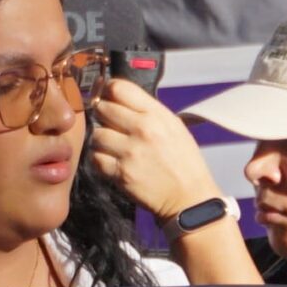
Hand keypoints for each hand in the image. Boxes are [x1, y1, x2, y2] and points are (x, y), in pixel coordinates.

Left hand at [85, 78, 225, 225]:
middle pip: (102, 108)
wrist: (189, 199)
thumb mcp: (174, 127)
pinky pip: (96, 159)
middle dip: (104, 116)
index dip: (109, 91)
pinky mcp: (121, 173)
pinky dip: (101, 161)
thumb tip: (121, 101)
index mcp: (156, 115)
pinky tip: (112, 163)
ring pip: (96, 134)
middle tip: (112, 127)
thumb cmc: (184, 163)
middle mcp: (142, 129)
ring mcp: (130, 152)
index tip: (109, 99)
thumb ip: (149, 111)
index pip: (119, 88)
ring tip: (114, 148)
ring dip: (102, 141)